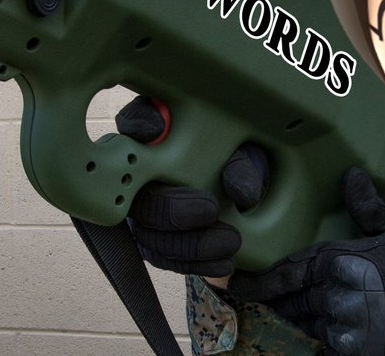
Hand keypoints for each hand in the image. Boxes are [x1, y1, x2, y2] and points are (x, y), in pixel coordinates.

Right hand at [115, 95, 268, 277]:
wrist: (247, 208)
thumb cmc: (240, 166)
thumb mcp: (249, 158)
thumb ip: (244, 166)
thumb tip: (241, 192)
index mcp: (160, 133)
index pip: (135, 120)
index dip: (140, 123)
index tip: (156, 129)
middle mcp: (140, 170)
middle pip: (134, 187)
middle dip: (170, 204)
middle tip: (210, 209)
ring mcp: (142, 207)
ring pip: (146, 231)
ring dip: (188, 242)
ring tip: (230, 241)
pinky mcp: (152, 241)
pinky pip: (162, 258)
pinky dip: (194, 263)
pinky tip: (224, 261)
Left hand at [229, 167, 384, 354]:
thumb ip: (369, 207)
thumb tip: (351, 177)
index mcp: (339, 263)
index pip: (286, 272)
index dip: (258, 280)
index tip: (233, 283)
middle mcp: (334, 296)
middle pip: (289, 299)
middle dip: (270, 298)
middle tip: (245, 295)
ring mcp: (342, 327)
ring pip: (302, 321)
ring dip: (289, 314)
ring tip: (273, 309)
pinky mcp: (352, 350)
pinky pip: (322, 341)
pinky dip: (313, 334)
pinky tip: (305, 328)